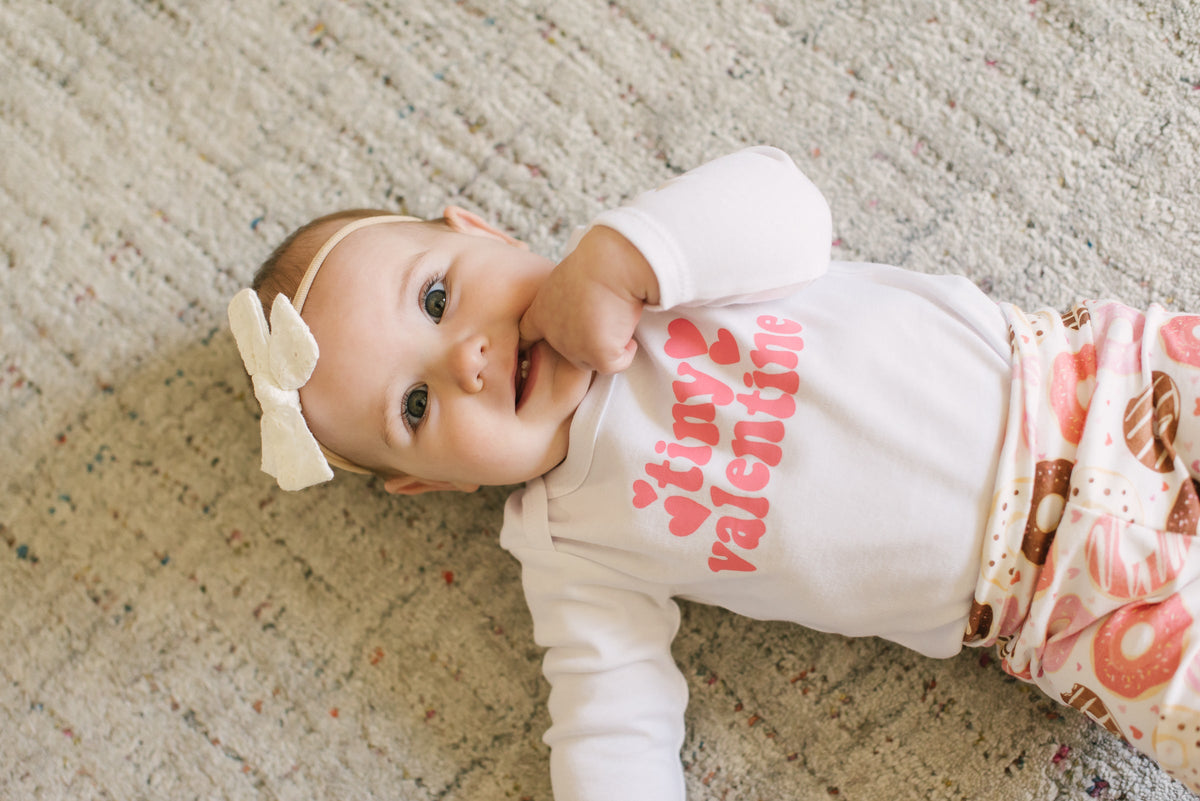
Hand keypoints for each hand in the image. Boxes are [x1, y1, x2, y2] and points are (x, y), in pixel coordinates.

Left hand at [520, 226, 659, 373]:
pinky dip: (627, 351)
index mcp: (541, 312)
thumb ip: (566, 300)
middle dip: (586, 342)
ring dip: (607, 345)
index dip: (532, 343)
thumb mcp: (567, 279)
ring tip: (616, 318)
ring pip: (593, 360)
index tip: (534, 348)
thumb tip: (582, 310)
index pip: (527, 335)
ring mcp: (575, 348)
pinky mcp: (599, 356)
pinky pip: (617, 363)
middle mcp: (554, 335)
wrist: (611, 264)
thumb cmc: (594, 261)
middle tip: (603, 317)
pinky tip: (627, 330)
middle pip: (570, 353)